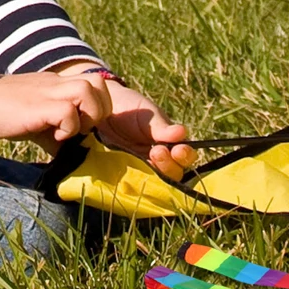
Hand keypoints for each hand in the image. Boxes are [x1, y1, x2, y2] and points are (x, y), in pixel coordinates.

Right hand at [0, 64, 112, 152]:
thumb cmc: (3, 112)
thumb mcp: (36, 118)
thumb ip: (56, 130)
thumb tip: (73, 153)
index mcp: (58, 84)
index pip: (95, 84)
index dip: (99, 105)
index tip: (86, 125)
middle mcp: (57, 84)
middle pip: (100, 84)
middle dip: (100, 109)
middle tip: (84, 127)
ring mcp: (49, 92)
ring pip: (90, 90)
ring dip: (89, 115)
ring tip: (72, 131)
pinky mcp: (39, 105)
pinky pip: (68, 111)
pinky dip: (69, 127)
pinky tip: (55, 137)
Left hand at [78, 76, 195, 181]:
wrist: (102, 107)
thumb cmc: (130, 108)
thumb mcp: (148, 116)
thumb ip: (162, 128)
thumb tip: (182, 132)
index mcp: (171, 143)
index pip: (185, 157)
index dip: (185, 157)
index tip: (178, 149)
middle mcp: (160, 158)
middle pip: (174, 173)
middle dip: (170, 165)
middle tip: (157, 151)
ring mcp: (142, 166)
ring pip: (157, 180)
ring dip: (156, 172)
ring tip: (148, 155)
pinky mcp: (126, 172)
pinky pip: (136, 181)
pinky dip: (138, 179)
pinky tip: (133, 168)